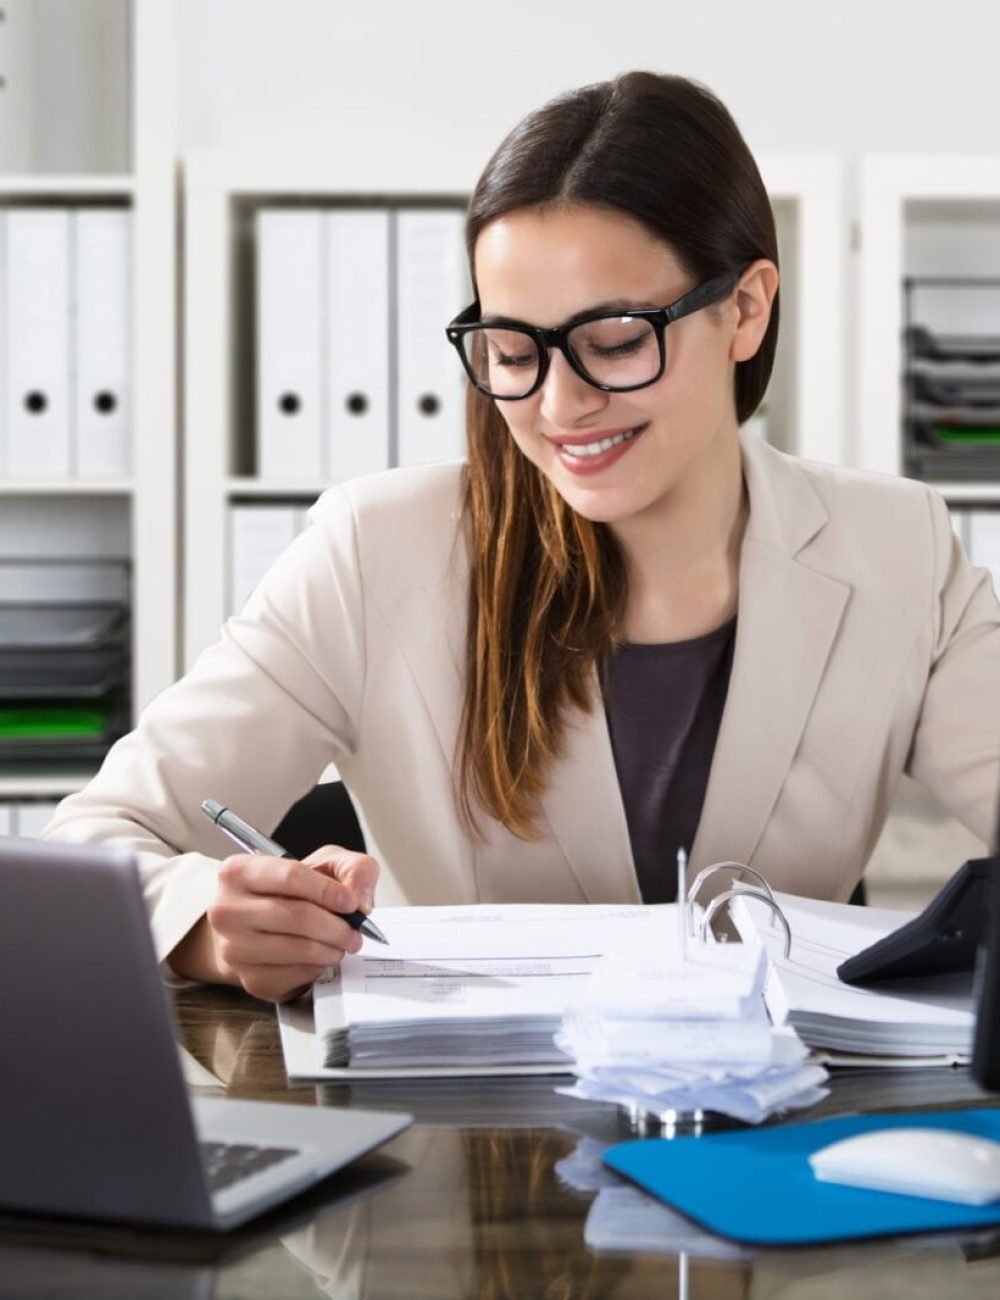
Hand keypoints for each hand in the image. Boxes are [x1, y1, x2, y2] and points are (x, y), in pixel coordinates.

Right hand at [173, 845, 379, 1002]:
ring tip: (342, 942)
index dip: (329, 891)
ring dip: (333, 948)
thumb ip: (352, 868)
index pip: (291, 877)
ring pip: (300, 949)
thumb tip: (359, 899)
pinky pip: (298, 975)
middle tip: (355, 930)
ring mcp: (235, 949)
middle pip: (298, 917)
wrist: (256, 928)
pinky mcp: (251, 980)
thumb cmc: (289, 892)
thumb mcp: (324, 863)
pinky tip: (320, 955)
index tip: (351, 902)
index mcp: (238, 872)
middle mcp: (227, 911)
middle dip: (338, 926)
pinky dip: (319, 966)